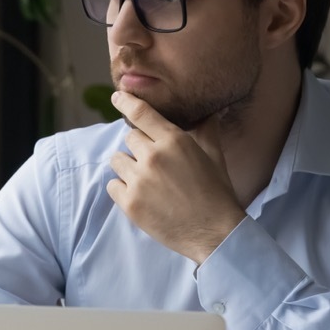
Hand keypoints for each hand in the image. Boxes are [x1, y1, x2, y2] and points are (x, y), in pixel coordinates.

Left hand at [107, 92, 245, 263]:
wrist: (215, 233)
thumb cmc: (217, 193)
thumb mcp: (215, 156)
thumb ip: (207, 131)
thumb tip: (209, 112)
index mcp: (174, 141)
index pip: (141, 113)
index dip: (126, 102)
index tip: (117, 96)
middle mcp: (153, 157)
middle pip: (129, 138)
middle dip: (139, 148)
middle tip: (154, 164)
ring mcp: (139, 181)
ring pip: (117, 161)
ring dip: (128, 168)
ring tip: (147, 181)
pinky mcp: (129, 203)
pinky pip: (112, 185)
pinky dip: (122, 189)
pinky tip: (141, 197)